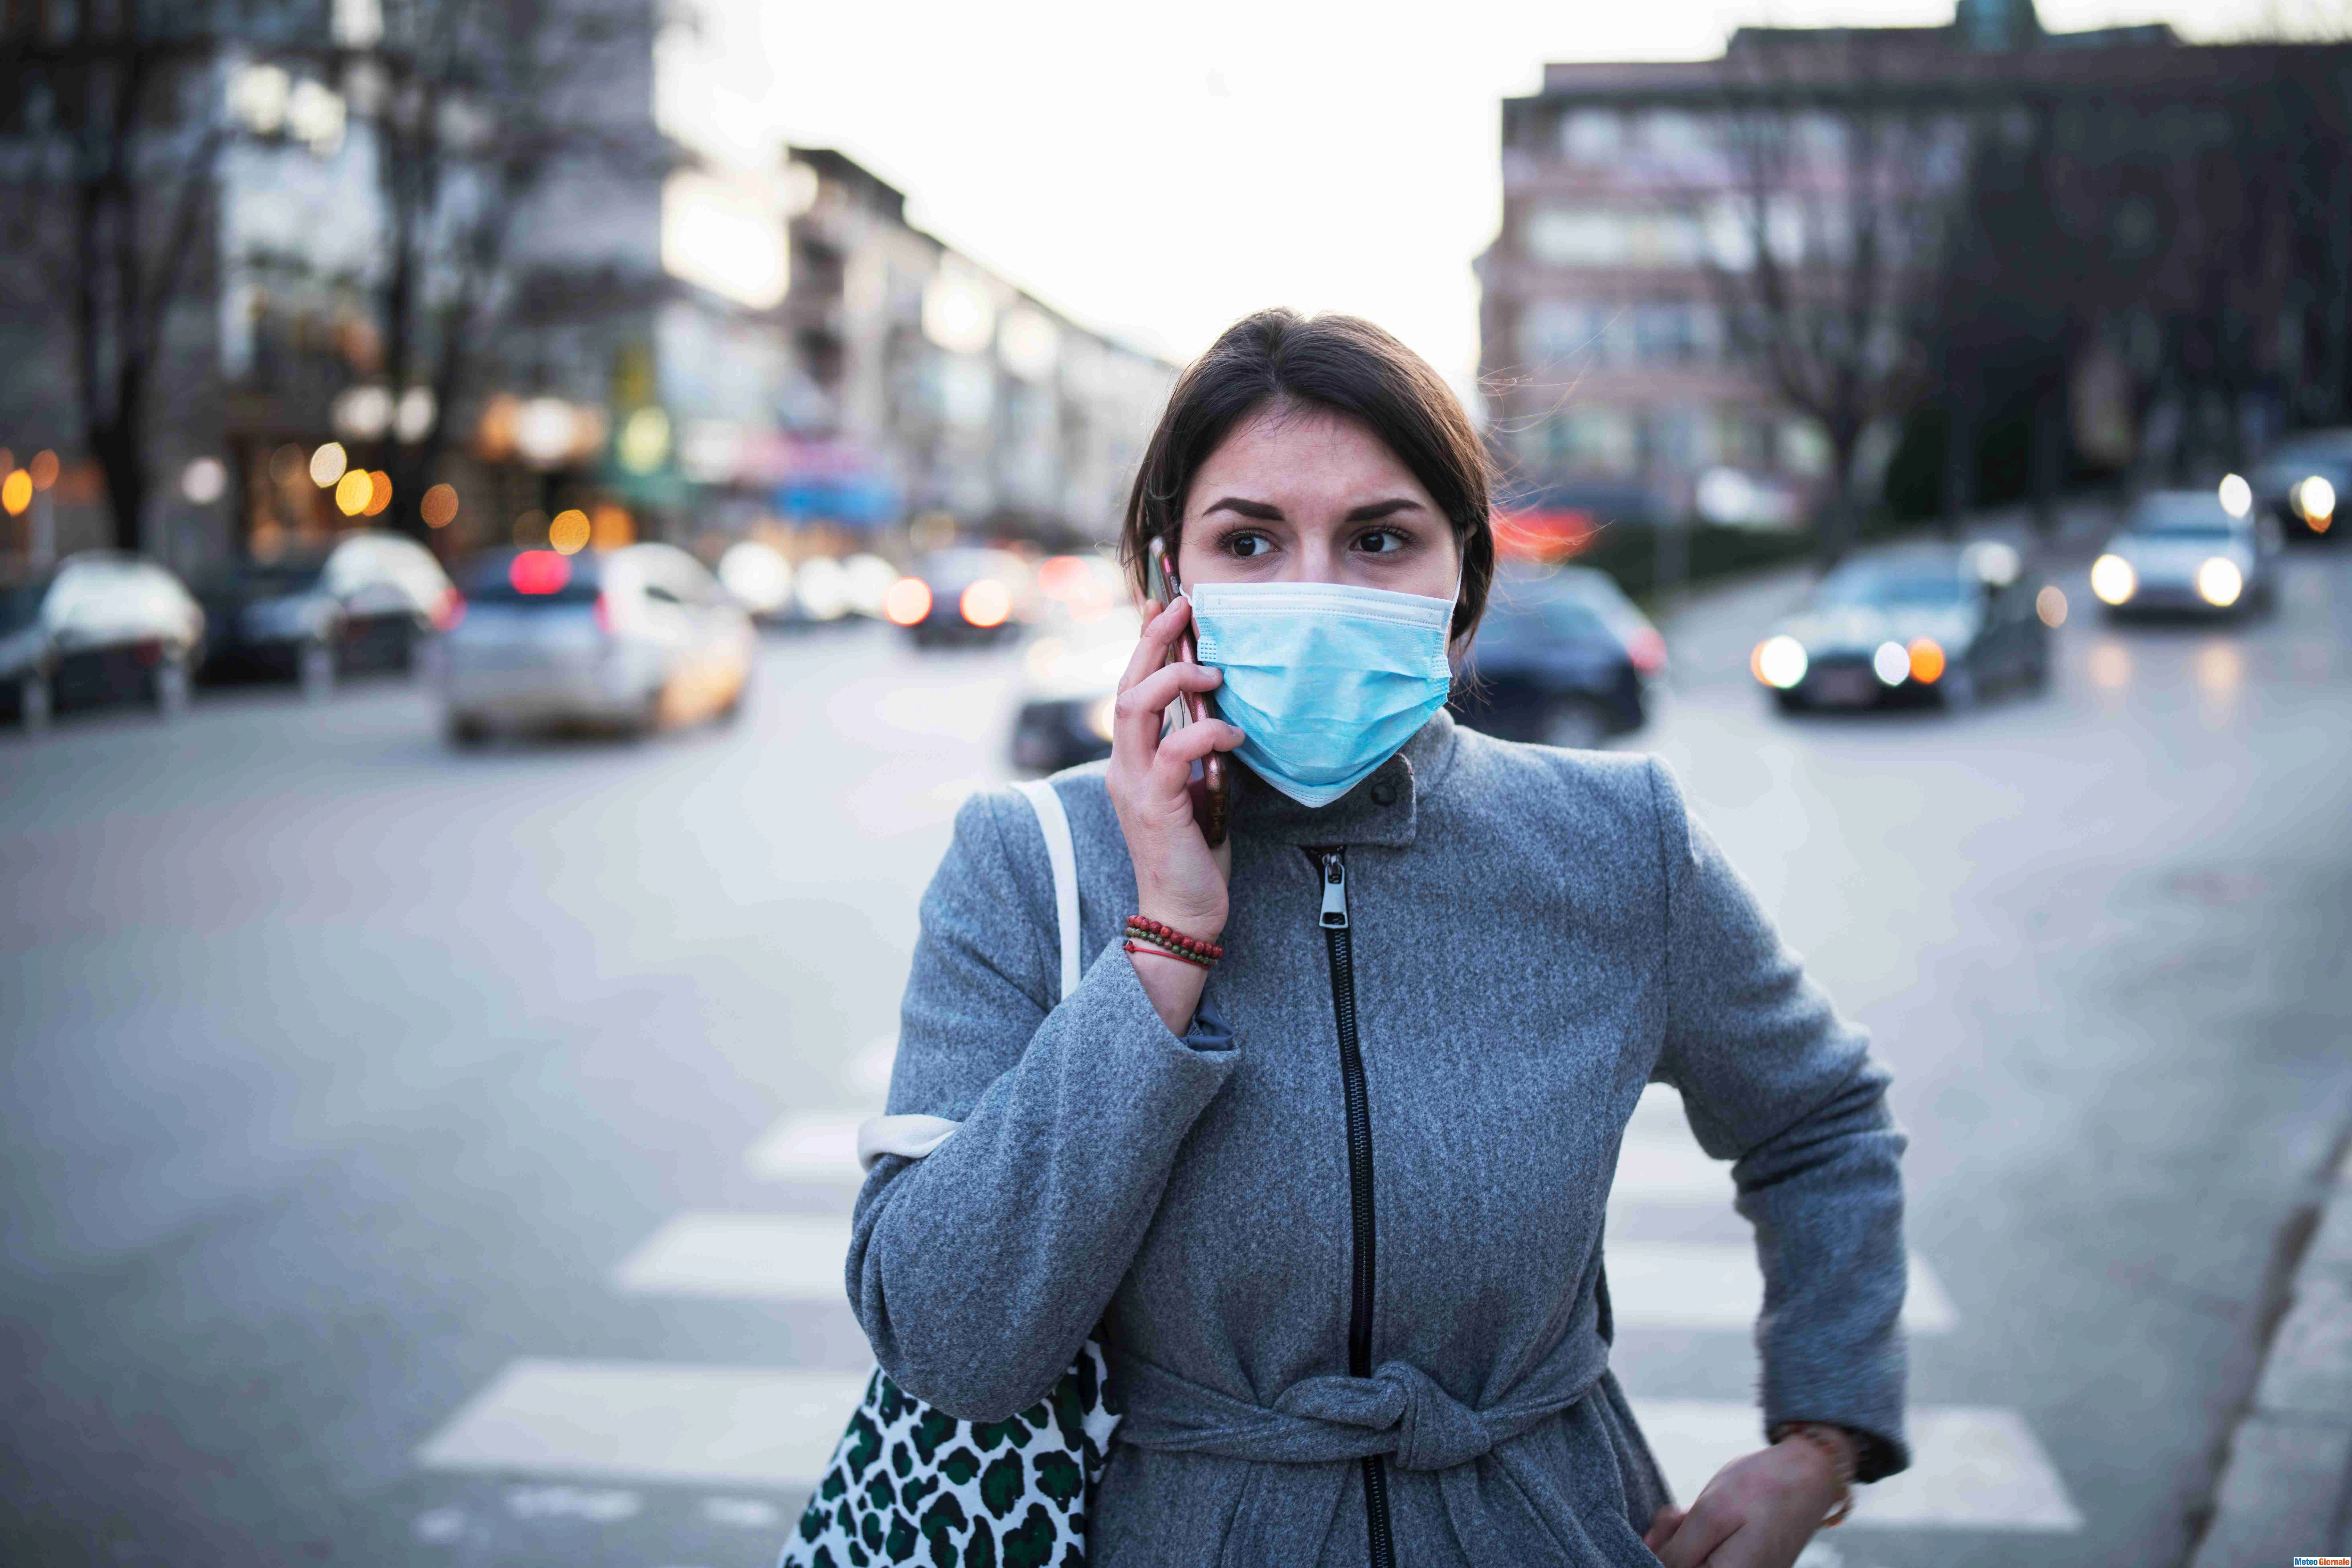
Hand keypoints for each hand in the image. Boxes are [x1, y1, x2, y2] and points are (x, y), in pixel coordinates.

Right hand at [1105, 596, 1245, 1033]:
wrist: (1182, 914)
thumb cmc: (1196, 851)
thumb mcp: (1198, 787)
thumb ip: (1199, 750)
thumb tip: (1222, 709)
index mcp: (1132, 758)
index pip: (1130, 685)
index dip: (1144, 640)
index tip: (1164, 600)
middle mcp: (1124, 765)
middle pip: (1125, 684)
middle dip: (1152, 639)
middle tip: (1183, 606)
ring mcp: (1134, 785)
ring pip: (1134, 708)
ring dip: (1172, 679)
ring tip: (1210, 670)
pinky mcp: (1157, 807)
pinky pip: (1174, 753)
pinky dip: (1204, 734)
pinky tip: (1231, 732)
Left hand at [1642, 1439, 1840, 1567]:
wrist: (1810, 1472)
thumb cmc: (1763, 1488)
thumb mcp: (1711, 1513)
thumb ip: (1679, 1550)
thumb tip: (1653, 1564)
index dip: (1658, 1552)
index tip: (1667, 1526)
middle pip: (1682, 1567)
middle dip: (1669, 1542)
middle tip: (1675, 1514)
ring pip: (1693, 1559)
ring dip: (1680, 1536)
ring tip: (1687, 1511)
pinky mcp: (1747, 1561)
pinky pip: (1709, 1554)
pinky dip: (1697, 1534)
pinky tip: (1699, 1515)